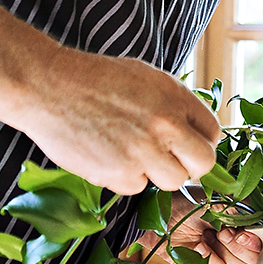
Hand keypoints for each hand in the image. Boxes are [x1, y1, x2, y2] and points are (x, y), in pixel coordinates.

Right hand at [0, 0, 220, 194]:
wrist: (49, 87)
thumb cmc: (97, 79)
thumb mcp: (146, 77)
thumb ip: (174, 102)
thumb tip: (194, 128)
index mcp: (175, 96)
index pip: (212, 131)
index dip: (202, 139)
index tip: (189, 143)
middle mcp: (165, 124)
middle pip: (204, 163)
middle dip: (193, 164)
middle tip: (174, 160)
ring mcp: (143, 151)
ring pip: (173, 180)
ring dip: (158, 172)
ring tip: (136, 153)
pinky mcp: (118, 173)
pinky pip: (137, 186)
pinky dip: (126, 177)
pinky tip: (109, 155)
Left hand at [138, 191, 261, 263]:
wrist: (153, 216)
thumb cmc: (180, 202)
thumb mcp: (212, 201)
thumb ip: (236, 212)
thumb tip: (251, 224)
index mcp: (234, 224)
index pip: (256, 242)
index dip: (252, 242)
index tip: (240, 234)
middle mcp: (227, 242)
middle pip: (248, 262)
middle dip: (238, 250)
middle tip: (222, 235)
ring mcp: (214, 257)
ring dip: (220, 257)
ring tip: (205, 240)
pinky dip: (207, 263)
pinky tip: (197, 248)